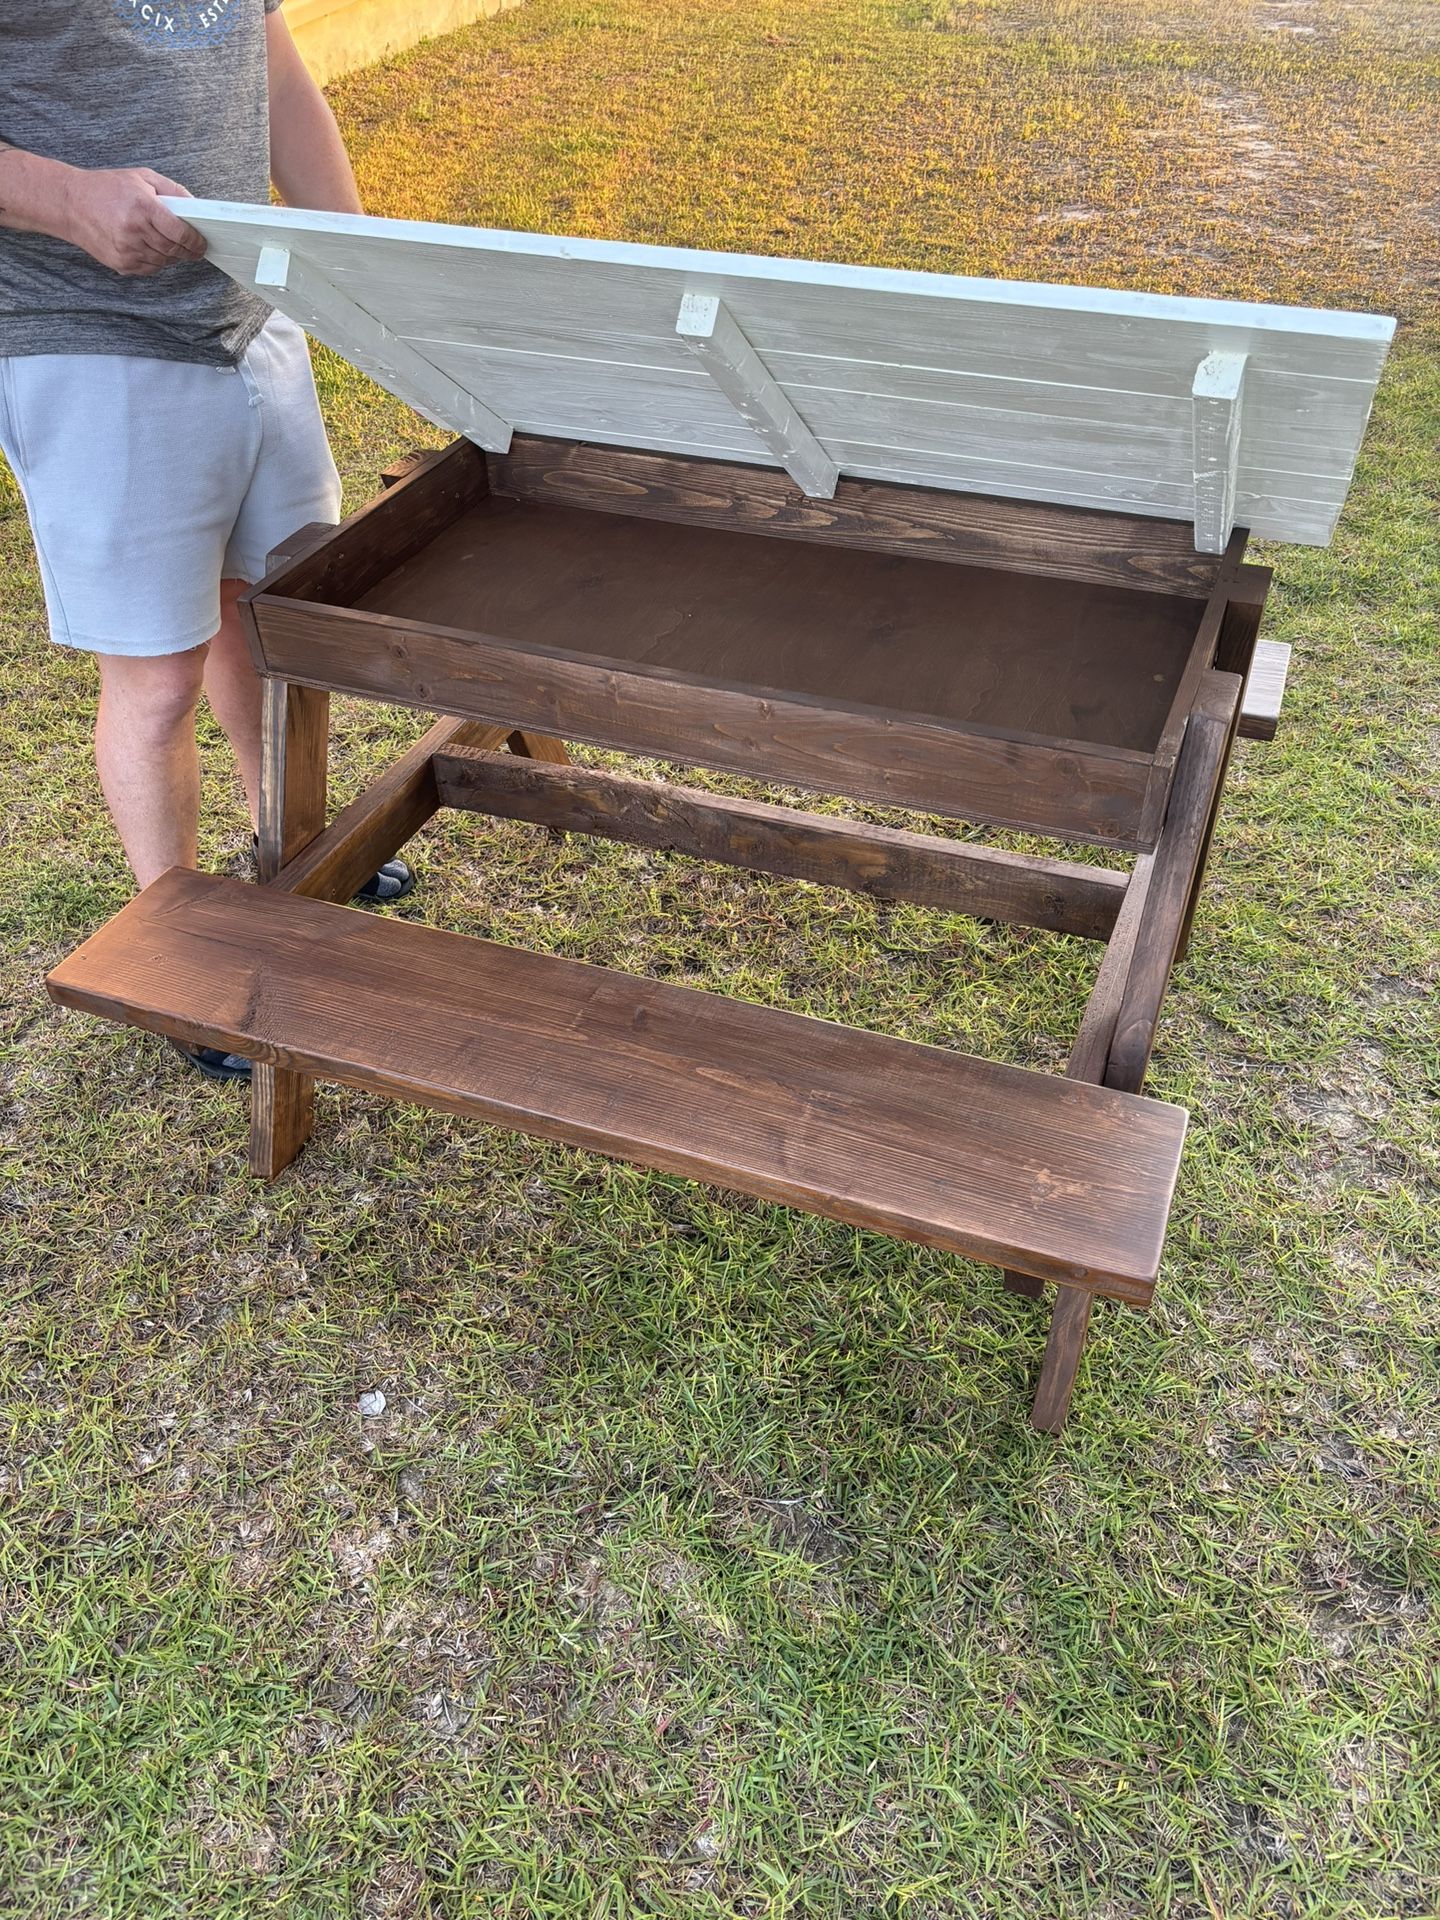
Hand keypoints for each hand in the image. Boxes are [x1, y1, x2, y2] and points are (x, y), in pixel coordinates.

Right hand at [58, 167, 206, 276]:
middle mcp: (135, 231)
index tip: (202, 243)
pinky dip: (156, 261)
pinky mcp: (121, 264)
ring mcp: (127, 250)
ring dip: (172, 256)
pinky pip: (150, 268)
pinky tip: (151, 248)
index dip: (196, 241)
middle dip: (188, 251)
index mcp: (143, 207)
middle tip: (195, 248)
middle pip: (174, 250)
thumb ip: (173, 191)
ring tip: (170, 245)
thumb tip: (197, 208)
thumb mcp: (142, 177)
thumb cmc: (108, 188)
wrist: (71, 204)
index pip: (180, 232)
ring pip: (163, 261)